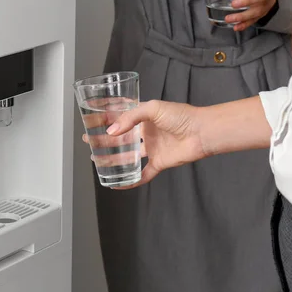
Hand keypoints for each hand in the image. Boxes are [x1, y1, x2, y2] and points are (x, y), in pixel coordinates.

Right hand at [82, 100, 207, 188]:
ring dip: (113, 160)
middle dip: (104, 140)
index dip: (105, 121)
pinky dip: (131, 180)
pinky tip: (118, 183)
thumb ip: (130, 118)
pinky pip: (142, 174)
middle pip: (121, 139)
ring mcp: (152, 149)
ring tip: (97, 160)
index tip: (90, 122)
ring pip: (128, 157)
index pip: (120, 119)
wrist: (201, 132)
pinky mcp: (159, 163)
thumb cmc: (182, 116)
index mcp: (144, 118)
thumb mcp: (152, 108)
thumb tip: (112, 131)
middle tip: (89, 142)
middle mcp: (147, 133)